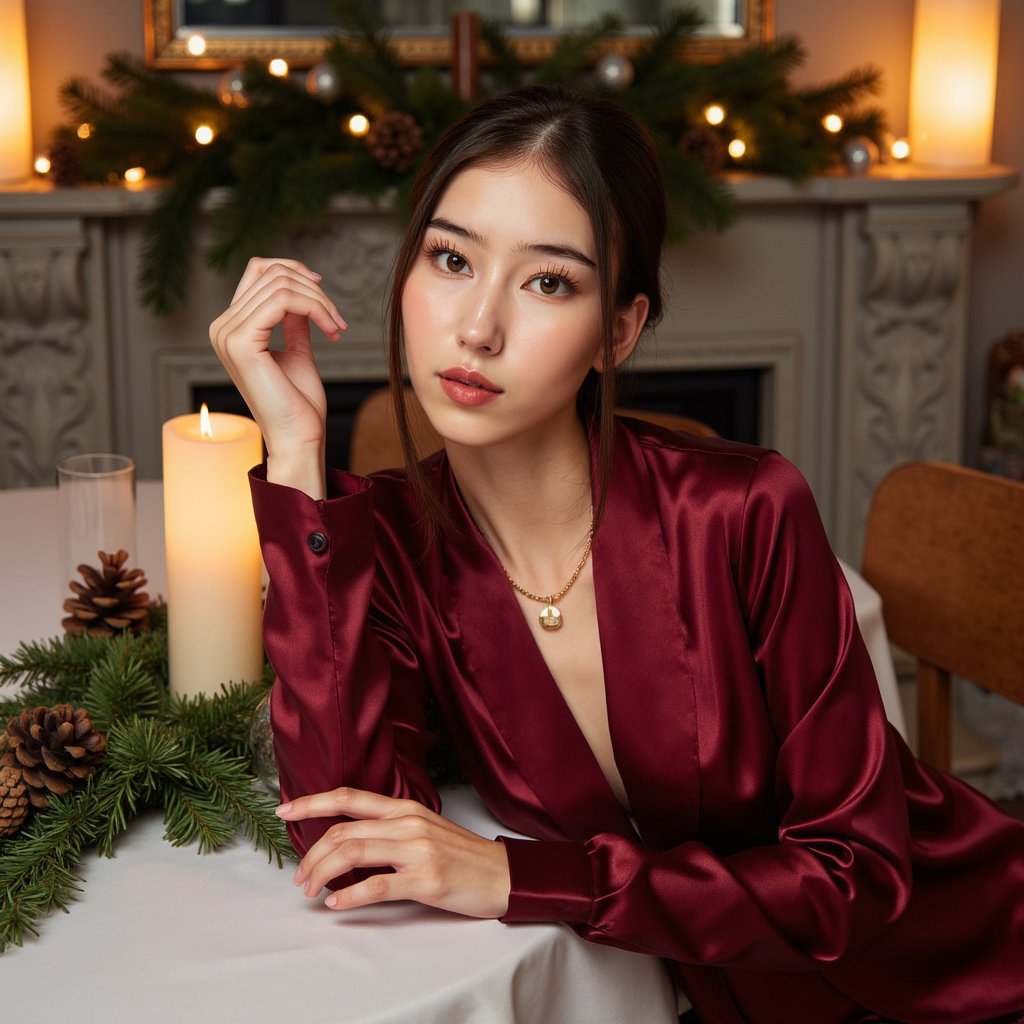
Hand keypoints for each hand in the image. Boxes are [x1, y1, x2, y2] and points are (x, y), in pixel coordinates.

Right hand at [210, 257, 347, 494]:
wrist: (299, 439)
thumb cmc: (299, 405)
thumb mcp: (297, 352)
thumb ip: (293, 321)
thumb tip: (301, 290)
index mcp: (231, 329)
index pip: (257, 271)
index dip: (295, 271)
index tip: (324, 294)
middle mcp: (222, 328)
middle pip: (271, 273)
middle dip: (314, 291)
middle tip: (337, 320)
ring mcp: (227, 334)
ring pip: (281, 284)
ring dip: (320, 302)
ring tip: (336, 328)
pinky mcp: (241, 343)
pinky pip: (282, 301)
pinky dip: (315, 308)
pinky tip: (331, 330)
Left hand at [277, 787, 511, 918]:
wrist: (503, 874)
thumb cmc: (462, 855)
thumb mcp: (424, 829)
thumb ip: (389, 829)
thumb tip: (347, 843)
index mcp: (405, 808)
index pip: (349, 797)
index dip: (312, 802)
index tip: (284, 810)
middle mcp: (408, 823)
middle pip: (343, 831)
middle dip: (311, 854)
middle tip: (299, 877)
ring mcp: (417, 851)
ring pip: (353, 853)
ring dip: (322, 873)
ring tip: (310, 891)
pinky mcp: (427, 880)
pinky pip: (378, 886)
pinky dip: (350, 896)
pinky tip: (336, 905)